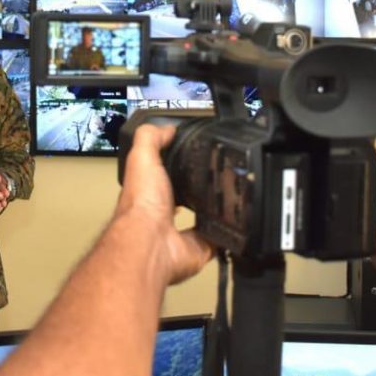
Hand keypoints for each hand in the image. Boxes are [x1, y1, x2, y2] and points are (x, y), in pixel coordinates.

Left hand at [115, 124, 213, 284]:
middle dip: (198, 190)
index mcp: (149, 191)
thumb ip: (151, 138)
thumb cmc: (141, 203)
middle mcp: (163, 213)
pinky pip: (216, 240)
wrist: (151, 241)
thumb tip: (167, 128)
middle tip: (216, 178)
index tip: (193, 156)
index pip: (163, 175)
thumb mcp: (142, 158)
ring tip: (229, 198)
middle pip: (183, 199)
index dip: (174, 166)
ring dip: (214, 211)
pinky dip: (226, 234)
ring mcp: (180, 233)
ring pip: (202, 220)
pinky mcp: (199, 248)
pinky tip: (234, 223)